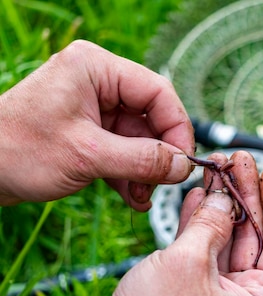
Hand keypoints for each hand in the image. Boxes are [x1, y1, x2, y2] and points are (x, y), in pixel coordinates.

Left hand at [0, 40, 193, 209]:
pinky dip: (131, 174)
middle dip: (158, 156)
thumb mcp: (87, 155)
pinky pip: (124, 150)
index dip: (176, 128)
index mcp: (96, 69)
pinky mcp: (90, 132)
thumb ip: (141, 160)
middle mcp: (99, 83)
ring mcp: (95, 108)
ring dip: (145, 171)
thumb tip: (183, 167)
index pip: (158, 93)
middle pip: (152, 117)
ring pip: (140, 139)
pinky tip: (133, 197)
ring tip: (141, 197)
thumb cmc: (17, 151)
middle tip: (162, 185)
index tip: (183, 163)